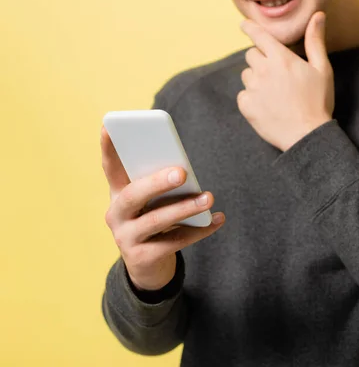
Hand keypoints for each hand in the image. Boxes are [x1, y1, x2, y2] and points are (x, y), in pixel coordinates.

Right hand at [100, 126, 225, 290]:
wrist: (148, 265)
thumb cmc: (154, 221)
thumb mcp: (153, 202)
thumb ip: (160, 186)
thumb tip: (184, 172)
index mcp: (118, 193)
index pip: (110, 167)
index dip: (108, 147)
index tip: (109, 125)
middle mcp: (116, 214)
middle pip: (134, 195)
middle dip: (158, 182)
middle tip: (182, 172)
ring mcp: (125, 237)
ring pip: (156, 220)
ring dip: (185, 207)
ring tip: (209, 197)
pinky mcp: (141, 258)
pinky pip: (175, 241)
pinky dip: (200, 230)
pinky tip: (218, 219)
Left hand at [238, 11, 333, 151]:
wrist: (307, 135)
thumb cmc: (318, 102)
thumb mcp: (322, 69)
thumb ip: (315, 41)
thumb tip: (318, 15)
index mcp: (281, 58)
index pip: (258, 35)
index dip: (250, 28)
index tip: (244, 25)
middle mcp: (263, 70)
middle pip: (251, 55)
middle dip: (260, 59)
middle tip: (276, 74)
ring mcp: (253, 88)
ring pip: (247, 74)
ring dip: (256, 79)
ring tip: (274, 93)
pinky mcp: (246, 106)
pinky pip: (243, 94)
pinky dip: (252, 98)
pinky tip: (267, 106)